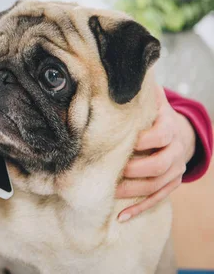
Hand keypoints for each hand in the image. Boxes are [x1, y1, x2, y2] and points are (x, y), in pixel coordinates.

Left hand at [116, 85, 195, 221]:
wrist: (178, 131)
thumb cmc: (154, 114)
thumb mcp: (150, 99)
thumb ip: (139, 89)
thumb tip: (119, 72)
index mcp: (169, 128)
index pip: (161, 134)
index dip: (144, 139)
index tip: (124, 140)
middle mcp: (175, 150)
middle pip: (159, 165)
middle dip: (135, 169)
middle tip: (113, 170)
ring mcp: (174, 170)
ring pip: (156, 185)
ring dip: (133, 191)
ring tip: (110, 192)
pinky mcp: (170, 184)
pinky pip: (156, 200)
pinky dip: (139, 209)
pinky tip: (121, 216)